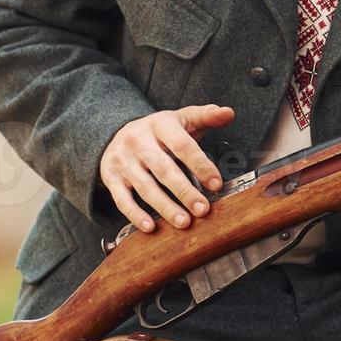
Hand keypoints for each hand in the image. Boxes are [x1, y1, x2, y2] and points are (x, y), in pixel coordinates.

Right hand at [100, 104, 234, 231]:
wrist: (118, 132)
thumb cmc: (159, 131)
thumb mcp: (181, 119)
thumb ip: (206, 116)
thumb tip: (229, 113)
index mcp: (159, 124)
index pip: (182, 145)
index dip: (200, 165)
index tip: (216, 184)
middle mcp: (138, 140)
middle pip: (164, 169)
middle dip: (185, 191)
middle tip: (203, 210)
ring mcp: (123, 160)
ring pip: (145, 187)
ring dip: (165, 207)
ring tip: (184, 222)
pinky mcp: (111, 177)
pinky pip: (122, 199)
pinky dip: (135, 215)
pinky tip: (151, 227)